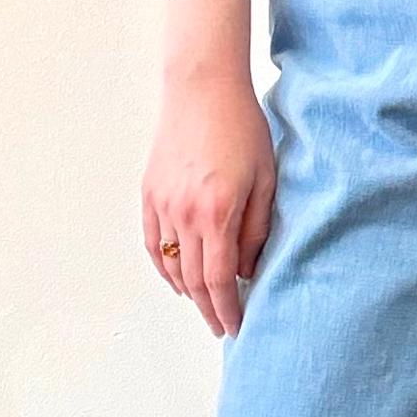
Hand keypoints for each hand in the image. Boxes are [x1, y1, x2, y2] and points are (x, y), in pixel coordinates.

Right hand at [142, 65, 275, 335]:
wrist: (203, 90)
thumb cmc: (242, 128)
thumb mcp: (266, 180)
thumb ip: (257, 230)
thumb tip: (245, 269)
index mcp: (217, 213)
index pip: (219, 280)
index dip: (227, 309)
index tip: (235, 327)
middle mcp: (184, 214)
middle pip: (193, 280)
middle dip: (209, 309)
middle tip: (222, 326)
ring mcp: (162, 204)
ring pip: (171, 264)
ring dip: (187, 291)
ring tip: (204, 305)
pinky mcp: (150, 194)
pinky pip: (154, 242)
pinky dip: (164, 266)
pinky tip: (177, 278)